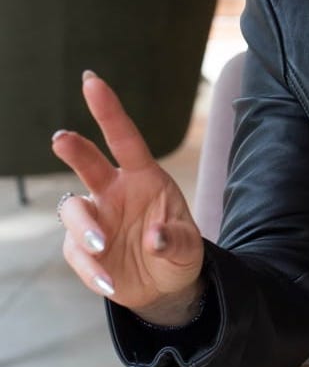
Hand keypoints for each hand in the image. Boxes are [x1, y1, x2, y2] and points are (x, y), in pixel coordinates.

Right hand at [52, 71, 204, 324]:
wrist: (166, 286)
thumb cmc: (177, 251)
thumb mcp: (188, 247)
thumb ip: (176, 240)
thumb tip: (155, 238)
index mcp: (144, 177)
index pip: (124, 139)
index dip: (108, 110)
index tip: (91, 80)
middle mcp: (114, 191)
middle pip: (88, 164)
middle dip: (74, 149)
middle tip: (62, 139)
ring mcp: (96, 219)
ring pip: (74, 209)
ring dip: (85, 227)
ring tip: (102, 246)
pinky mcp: (83, 250)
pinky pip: (78, 254)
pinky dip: (93, 270)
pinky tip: (111, 284)